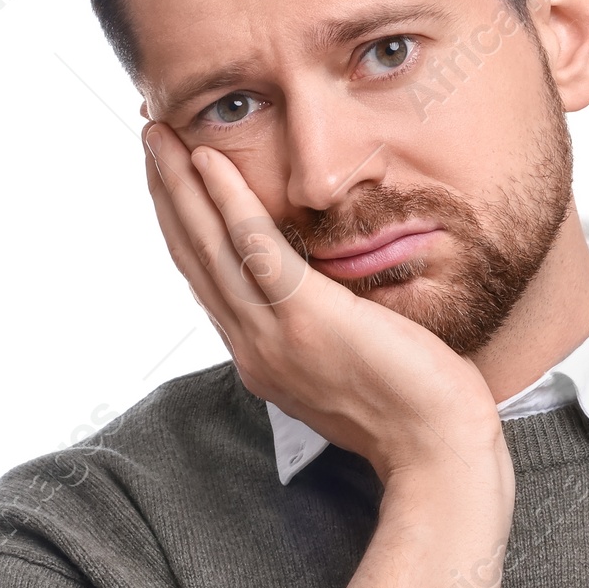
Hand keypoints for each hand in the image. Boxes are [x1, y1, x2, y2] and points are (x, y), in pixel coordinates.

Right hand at [145, 124, 513, 587]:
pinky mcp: (308, 319)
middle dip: (168, 193)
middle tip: (150, 137)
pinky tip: (210, 164)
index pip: (209, 281)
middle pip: (194, 257)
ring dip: (181, 184)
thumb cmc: (413, 414)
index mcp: (264, 358)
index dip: (184, 225)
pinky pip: (254, 249)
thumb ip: (325, 332)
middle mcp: (256, 347)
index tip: (172, 179)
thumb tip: (329, 301)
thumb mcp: (351, 366)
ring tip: (162, 134)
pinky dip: (227, 203)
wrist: (439, 453)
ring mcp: (276, 335)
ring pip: (209, 246)